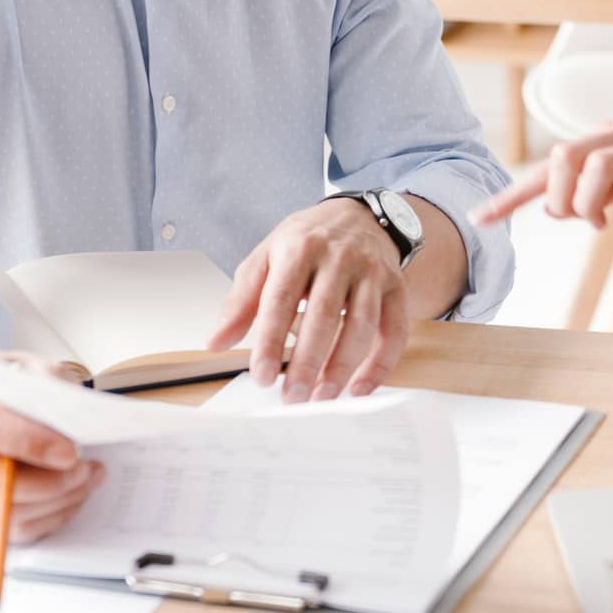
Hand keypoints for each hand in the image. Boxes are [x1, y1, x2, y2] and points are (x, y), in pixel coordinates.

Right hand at [0, 333, 105, 542]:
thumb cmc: (5, 384)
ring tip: (86, 481)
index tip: (71, 452)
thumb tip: (76, 427)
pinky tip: (70, 496)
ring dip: (54, 504)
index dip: (29, 443)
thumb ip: (50, 388)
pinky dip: (48, 518)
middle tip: (83, 471)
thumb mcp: (32, 366)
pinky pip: (7, 529)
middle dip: (44, 484)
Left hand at [207, 198, 408, 403]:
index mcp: (299, 248)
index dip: (270, 341)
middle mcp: (339, 257)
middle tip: (291, 397)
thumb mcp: (266, 257)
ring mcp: (372, 272)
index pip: (281, 299)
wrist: (356, 215)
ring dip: (342, 367)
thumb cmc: (306, 242)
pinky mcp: (396, 287)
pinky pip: (395, 330)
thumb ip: (241, 301)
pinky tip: (360, 388)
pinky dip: (381, 364)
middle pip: (324, 315)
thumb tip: (217, 342)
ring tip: (321, 397)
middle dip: (307, 362)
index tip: (260, 376)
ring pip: (362, 324)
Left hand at [470, 116, 612, 231]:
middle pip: (564, 157)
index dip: (513, 193)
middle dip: (556, 198)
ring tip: (604, 222)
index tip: (482, 218)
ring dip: (589, 205)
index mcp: (611, 137)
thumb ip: (607, 181)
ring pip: (595, 169)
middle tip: (577, 220)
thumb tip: (573, 207)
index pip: (551, 163)